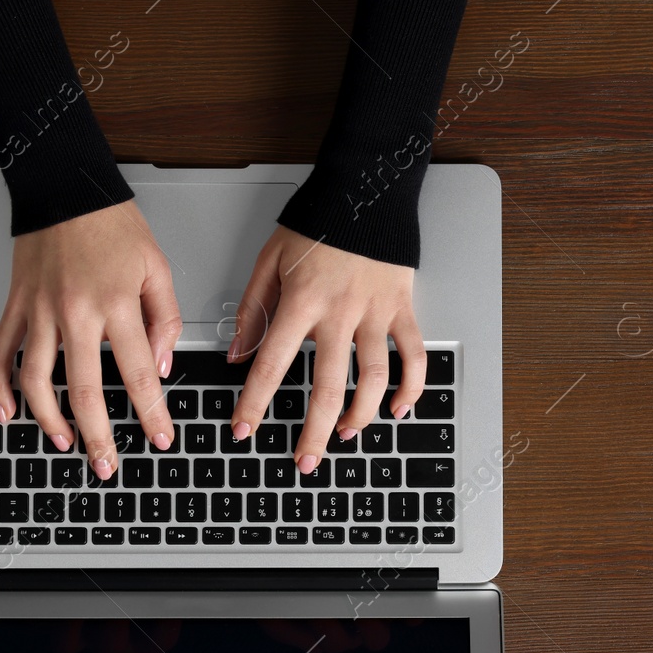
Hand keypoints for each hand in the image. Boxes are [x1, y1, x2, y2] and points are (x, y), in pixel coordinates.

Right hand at [0, 200, 181, 479]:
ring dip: (50, 420)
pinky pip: (0, 353)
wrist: (64, 185)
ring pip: (37, 380)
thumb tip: (163, 366)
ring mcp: (39, 311)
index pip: (139, 374)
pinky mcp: (16, 305)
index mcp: (117, 304)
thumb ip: (166, 319)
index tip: (160, 438)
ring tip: (65, 443)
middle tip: (107, 465)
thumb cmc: (112, 223)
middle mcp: (75, 313)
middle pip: (85, 391)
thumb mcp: (158, 267)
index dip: (152, 413)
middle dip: (98, 436)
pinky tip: (8, 412)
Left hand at [226, 226, 425, 471]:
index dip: (254, 403)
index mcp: (301, 302)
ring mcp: (375, 313)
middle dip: (313, 432)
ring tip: (346, 436)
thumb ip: (252, 310)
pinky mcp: (403, 309)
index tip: (243, 431)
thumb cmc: (315, 224)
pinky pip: (413, 355)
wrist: (364, 191)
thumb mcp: (269, 261)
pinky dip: (411, 387)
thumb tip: (238, 356)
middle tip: (304, 462)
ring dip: (360, 416)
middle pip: (327, 386)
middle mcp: (339, 313)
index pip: (271, 364)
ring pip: (373, 378)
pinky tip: (397, 409)